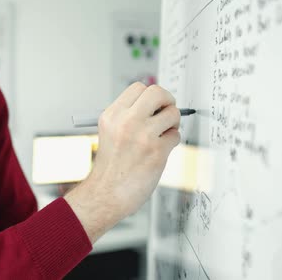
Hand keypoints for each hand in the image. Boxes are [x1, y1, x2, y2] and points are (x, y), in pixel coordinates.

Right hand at [64, 83, 180, 242]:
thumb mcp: (110, 132)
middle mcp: (126, 121)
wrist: (106, 194)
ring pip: (172, 113)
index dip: (150, 96)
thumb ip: (128, 116)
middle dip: (167, 100)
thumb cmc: (110, 167)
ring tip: (161, 136)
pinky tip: (160, 151)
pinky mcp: (156, 152)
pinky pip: (176, 136)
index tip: (154, 106)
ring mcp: (142, 135)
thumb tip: (157, 105)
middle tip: (166, 112)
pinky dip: (172, 142)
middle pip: (157, 92)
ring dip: (172, 124)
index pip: (139, 87)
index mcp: (112, 115)